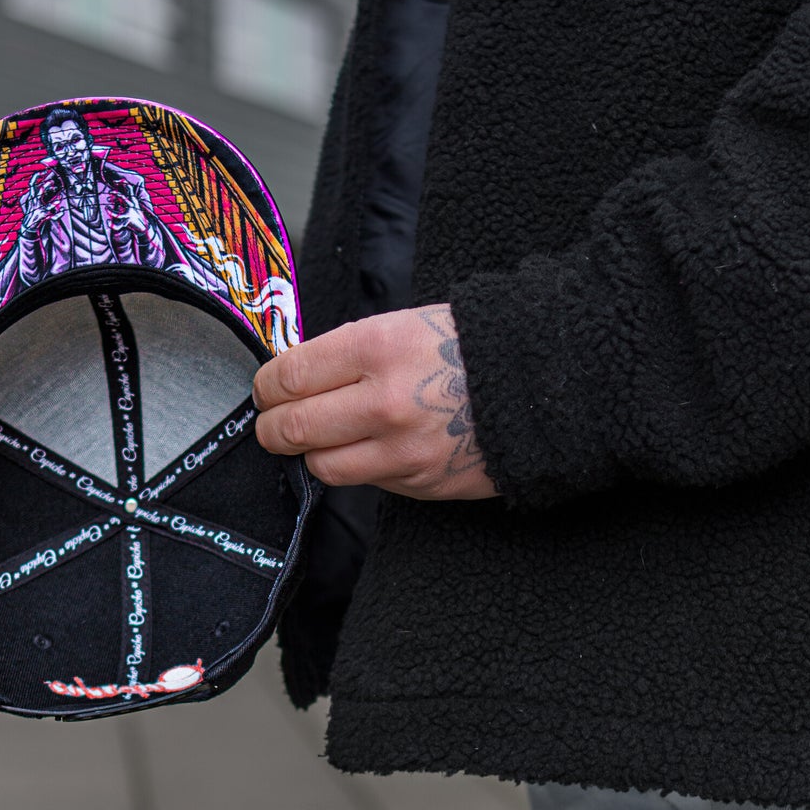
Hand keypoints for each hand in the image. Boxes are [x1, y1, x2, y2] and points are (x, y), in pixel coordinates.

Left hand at [252, 306, 497, 499]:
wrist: (543, 384)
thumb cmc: (469, 347)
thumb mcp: (404, 326)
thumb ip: (348, 353)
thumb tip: (296, 377)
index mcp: (376, 349)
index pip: (288, 377)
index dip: (266, 387)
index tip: (265, 390)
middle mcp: (383, 403)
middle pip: (293, 428)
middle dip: (272, 428)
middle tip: (273, 423)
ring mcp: (401, 450)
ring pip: (321, 466)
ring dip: (312, 454)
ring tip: (319, 438)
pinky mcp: (418, 484)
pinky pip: (364, 482)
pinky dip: (357, 466)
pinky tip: (369, 447)